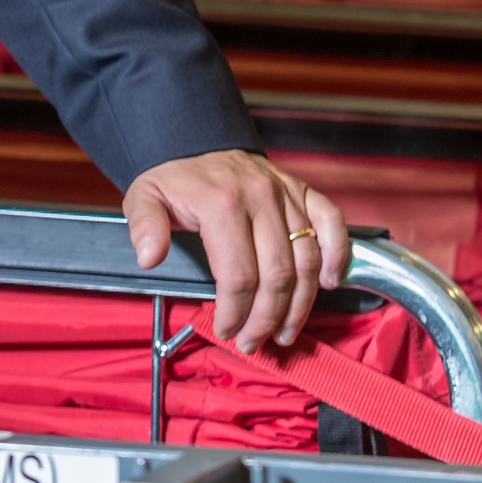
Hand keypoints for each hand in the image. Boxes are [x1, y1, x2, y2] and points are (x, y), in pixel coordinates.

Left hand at [121, 149, 348, 354]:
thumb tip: (148, 257)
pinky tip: (329, 283)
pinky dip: (337, 254)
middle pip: (276, 275)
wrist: (196, 141)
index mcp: (221, 203)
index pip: (238, 275)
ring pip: (306, 260)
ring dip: (300, 304)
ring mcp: (285, 193)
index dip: (235, 312)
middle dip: (266, 318)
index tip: (227, 331)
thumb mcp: (144, 197)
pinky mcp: (302, 190)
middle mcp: (260, 197)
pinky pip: (331, 222)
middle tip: (254, 341)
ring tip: (285, 331)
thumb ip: (144, 226)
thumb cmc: (174, 179)